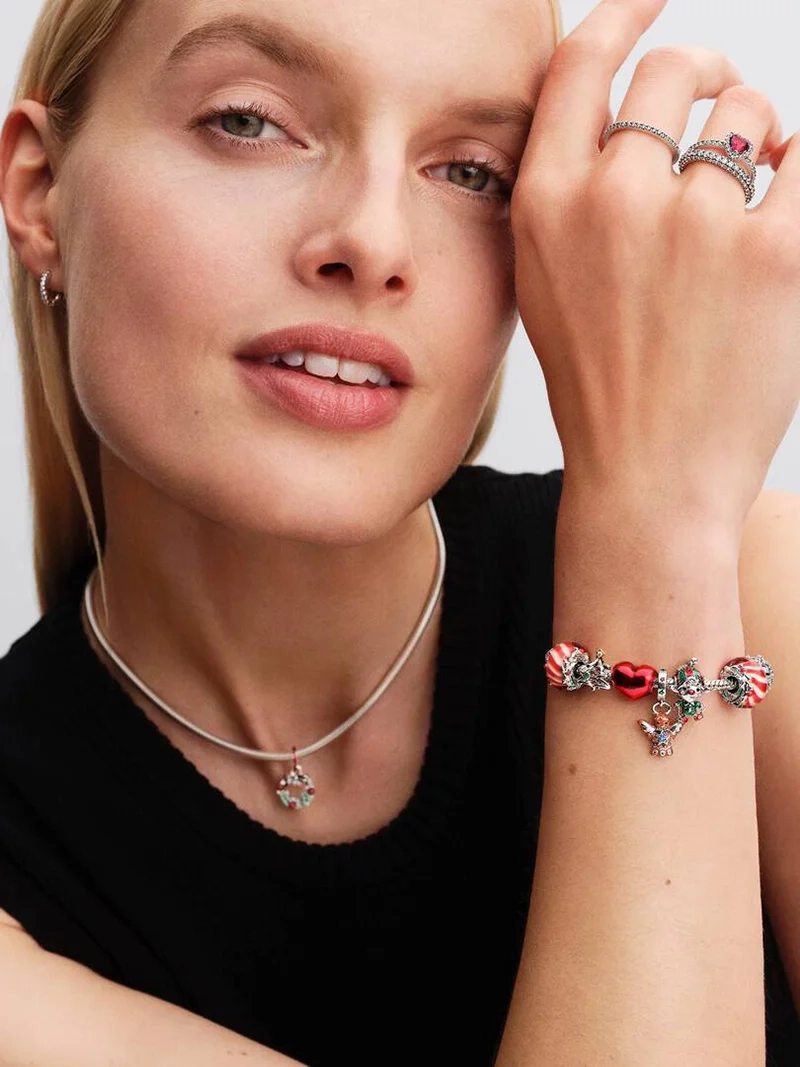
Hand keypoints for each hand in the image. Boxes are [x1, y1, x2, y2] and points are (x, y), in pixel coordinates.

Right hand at [510, 0, 798, 530]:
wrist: (649, 476)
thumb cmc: (600, 387)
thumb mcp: (546, 284)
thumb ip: (571, 197)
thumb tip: (637, 124)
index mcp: (546, 204)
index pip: (583, 63)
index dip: (623, 13)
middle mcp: (612, 198)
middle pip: (675, 72)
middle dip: (704, 80)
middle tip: (719, 106)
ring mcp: (695, 223)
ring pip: (747, 116)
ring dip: (756, 140)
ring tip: (746, 200)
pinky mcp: (774, 252)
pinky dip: (799, 170)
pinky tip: (782, 204)